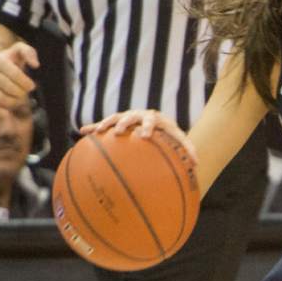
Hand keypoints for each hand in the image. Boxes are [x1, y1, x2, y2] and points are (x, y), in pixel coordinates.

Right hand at [0, 42, 38, 117]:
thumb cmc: (11, 60)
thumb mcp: (20, 51)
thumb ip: (29, 53)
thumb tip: (35, 65)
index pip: (15, 74)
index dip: (26, 83)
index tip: (31, 86)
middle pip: (9, 88)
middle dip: (22, 93)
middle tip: (24, 93)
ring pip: (1, 98)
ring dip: (14, 102)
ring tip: (18, 99)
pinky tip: (7, 113)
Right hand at [80, 109, 197, 162]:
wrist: (159, 123)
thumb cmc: (170, 135)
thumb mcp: (179, 141)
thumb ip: (188, 150)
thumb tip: (198, 165)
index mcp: (156, 119)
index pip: (152, 121)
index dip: (147, 127)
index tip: (144, 136)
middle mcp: (140, 115)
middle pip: (131, 117)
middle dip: (125, 123)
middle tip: (119, 132)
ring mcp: (127, 117)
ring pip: (115, 118)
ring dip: (107, 124)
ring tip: (99, 132)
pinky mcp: (117, 122)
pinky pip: (104, 125)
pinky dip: (94, 127)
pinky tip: (82, 132)